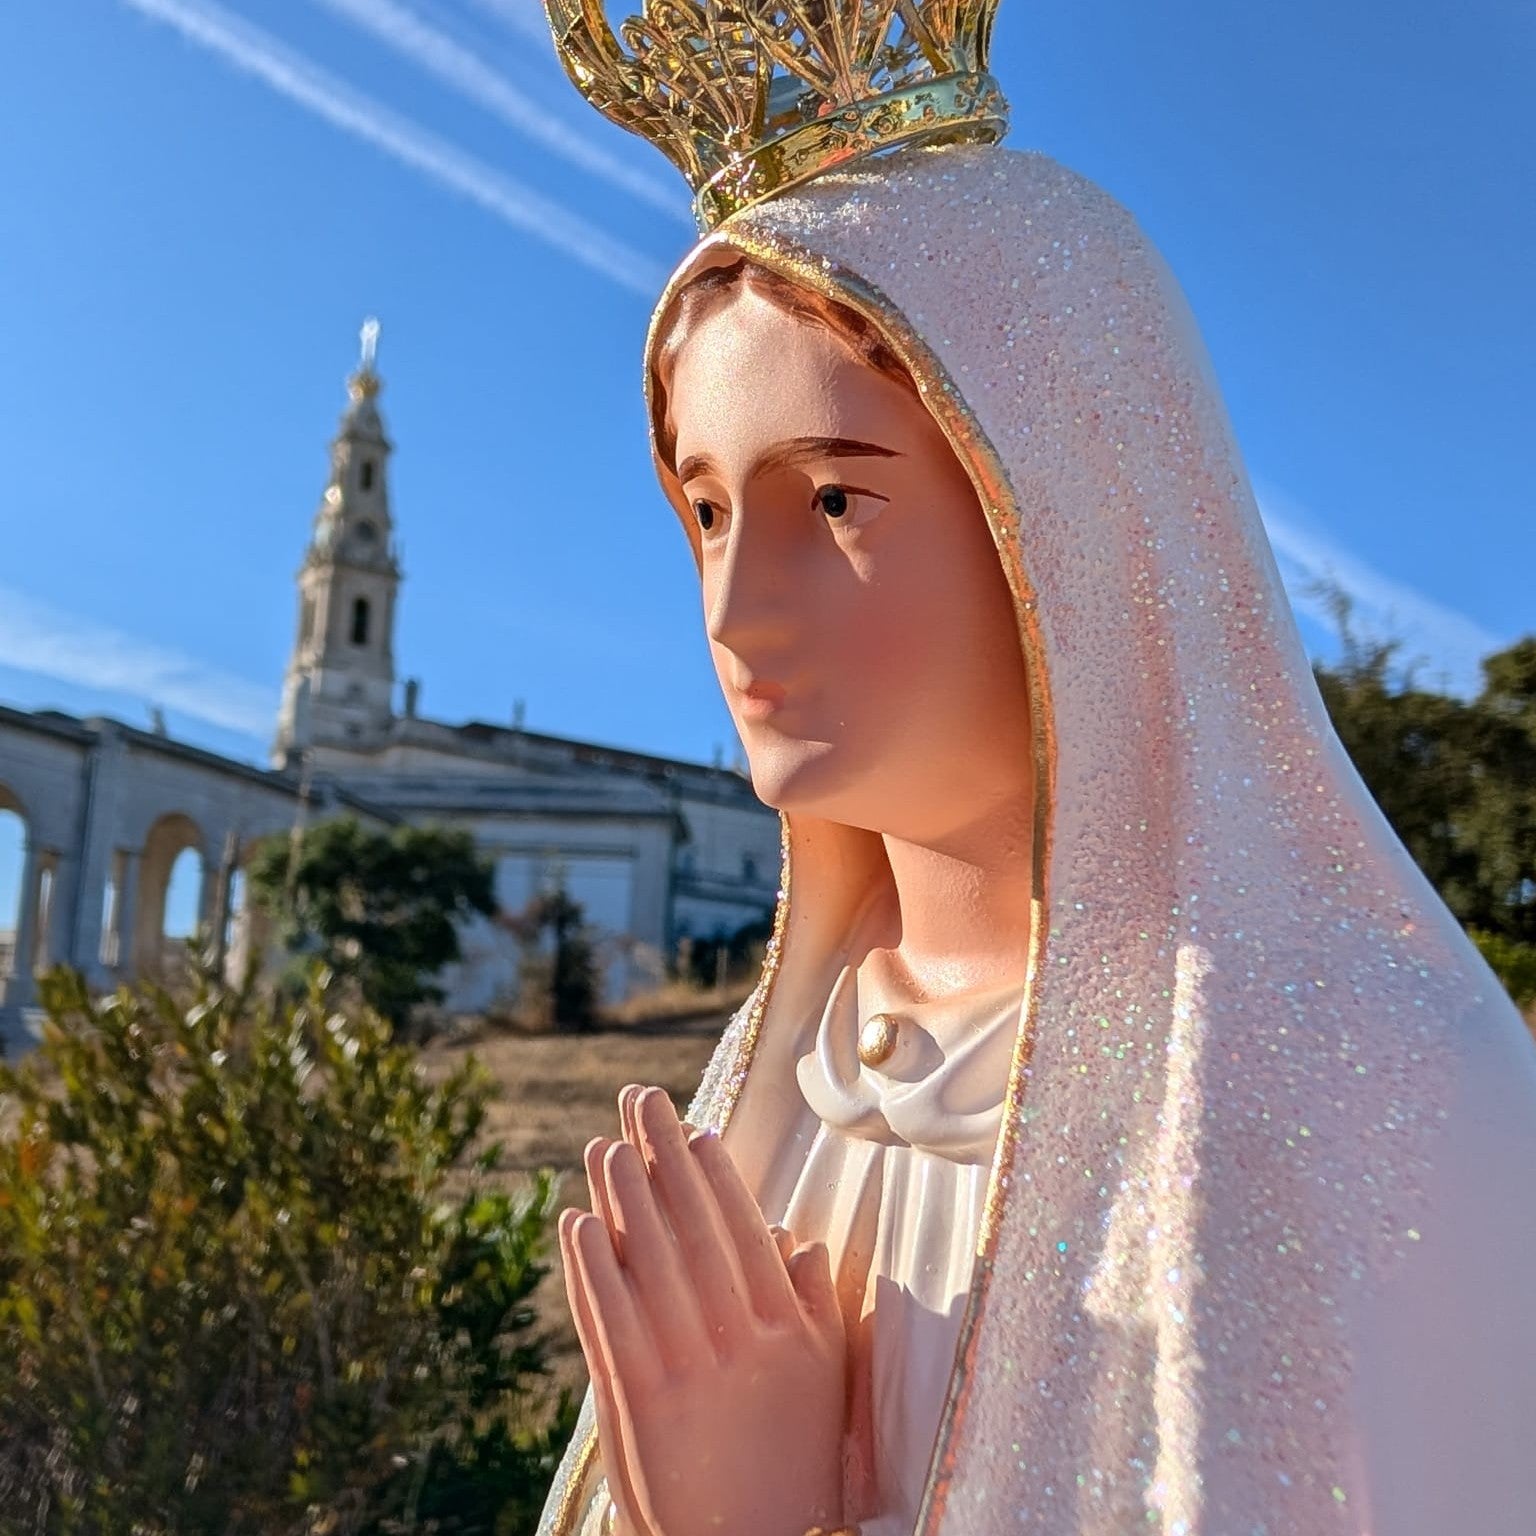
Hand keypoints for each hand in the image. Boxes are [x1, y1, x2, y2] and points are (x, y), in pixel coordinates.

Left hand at [559, 1084, 846, 1535]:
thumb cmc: (796, 1454)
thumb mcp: (825, 1375)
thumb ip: (813, 1301)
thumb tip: (797, 1236)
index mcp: (783, 1325)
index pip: (743, 1227)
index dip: (714, 1173)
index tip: (693, 1126)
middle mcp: (736, 1336)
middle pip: (691, 1226)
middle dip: (663, 1155)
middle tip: (640, 1099)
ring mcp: (686, 1366)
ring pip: (648, 1261)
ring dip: (621, 1195)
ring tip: (605, 1144)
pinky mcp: (638, 1399)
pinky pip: (609, 1318)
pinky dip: (590, 1267)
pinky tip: (577, 1223)